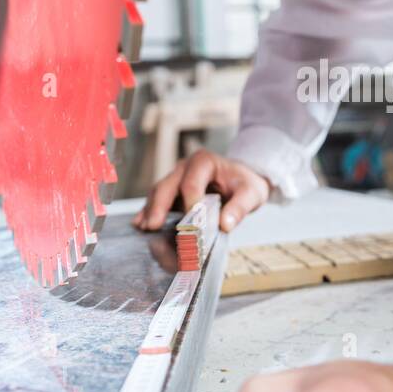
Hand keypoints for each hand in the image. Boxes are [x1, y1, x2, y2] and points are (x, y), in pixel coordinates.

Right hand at [134, 150, 270, 233]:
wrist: (241, 180)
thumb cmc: (244, 184)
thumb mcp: (251, 193)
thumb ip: (240, 207)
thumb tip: (225, 224)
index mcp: (204, 162)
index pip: (191, 183)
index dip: (189, 204)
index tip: (191, 225)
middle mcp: (185, 167)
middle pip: (167, 185)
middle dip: (159, 206)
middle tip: (153, 226)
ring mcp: (175, 178)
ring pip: (158, 192)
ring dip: (151, 211)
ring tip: (145, 229)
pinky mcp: (171, 191)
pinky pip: (156, 200)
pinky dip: (149, 212)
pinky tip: (141, 225)